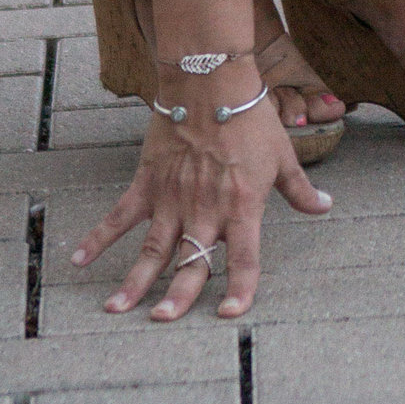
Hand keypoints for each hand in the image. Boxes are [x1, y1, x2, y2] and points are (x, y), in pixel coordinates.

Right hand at [73, 96, 328, 321]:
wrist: (211, 82)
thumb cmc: (251, 118)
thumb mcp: (283, 157)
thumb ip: (300, 190)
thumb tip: (325, 207)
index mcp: (241, 208)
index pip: (242, 259)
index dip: (239, 289)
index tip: (230, 314)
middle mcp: (205, 210)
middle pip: (190, 263)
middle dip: (176, 296)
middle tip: (162, 321)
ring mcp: (172, 199)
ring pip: (151, 250)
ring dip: (133, 281)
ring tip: (115, 310)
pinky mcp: (147, 183)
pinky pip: (119, 216)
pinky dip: (98, 237)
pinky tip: (79, 260)